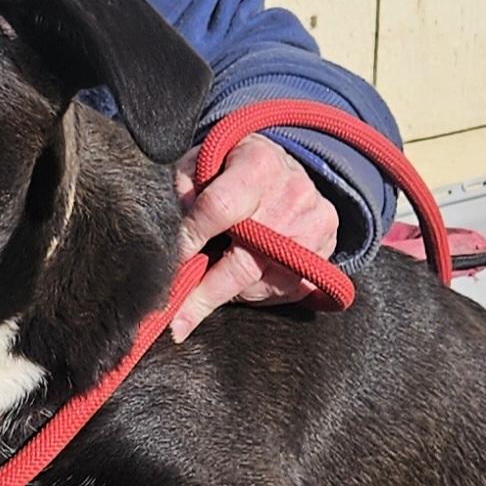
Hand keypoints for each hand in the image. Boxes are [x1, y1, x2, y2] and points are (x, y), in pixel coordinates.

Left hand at [169, 133, 338, 340]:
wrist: (287, 173)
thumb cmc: (235, 169)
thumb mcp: (205, 161)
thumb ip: (183, 187)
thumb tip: (168, 229)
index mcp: (258, 167)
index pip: (217, 209)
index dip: (188, 241)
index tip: (164, 269)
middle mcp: (292, 199)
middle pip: (241, 263)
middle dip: (202, 297)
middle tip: (173, 325)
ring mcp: (311, 232)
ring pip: (258, 285)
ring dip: (223, 297)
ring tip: (199, 299)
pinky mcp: (321, 258)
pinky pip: (279, 293)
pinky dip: (251, 296)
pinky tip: (235, 284)